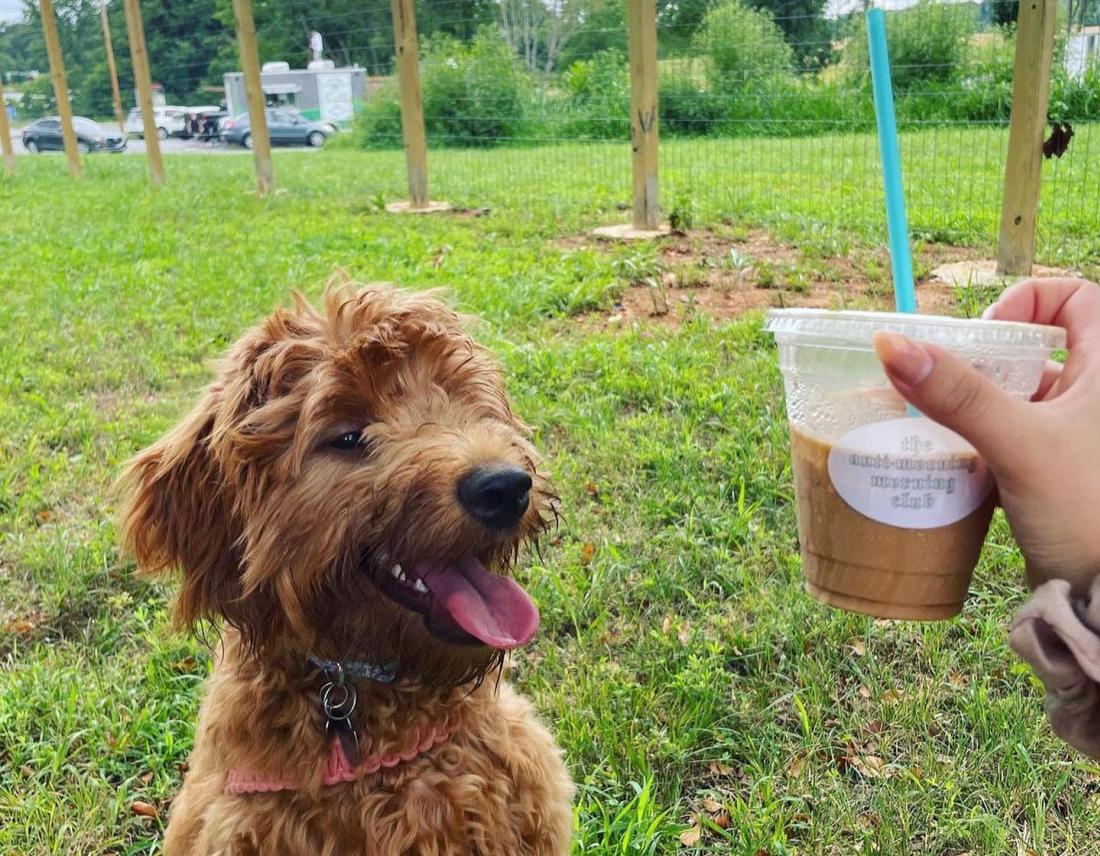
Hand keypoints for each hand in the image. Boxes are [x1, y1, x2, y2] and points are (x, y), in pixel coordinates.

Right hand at [872, 279, 1099, 592]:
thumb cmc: (1090, 513)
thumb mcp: (1021, 445)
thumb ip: (959, 395)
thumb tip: (892, 344)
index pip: (1076, 298)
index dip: (1029, 299)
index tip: (986, 331)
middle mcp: (1094, 399)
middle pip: (1033, 349)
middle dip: (980, 359)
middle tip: (937, 379)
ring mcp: (1074, 438)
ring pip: (1016, 399)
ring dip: (971, 406)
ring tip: (927, 420)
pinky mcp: (1054, 475)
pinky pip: (1007, 441)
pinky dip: (975, 444)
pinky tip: (943, 461)